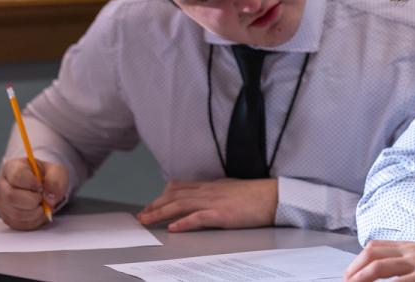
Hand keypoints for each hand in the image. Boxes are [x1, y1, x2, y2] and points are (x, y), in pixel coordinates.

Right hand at [0, 157, 67, 230]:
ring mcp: (1, 202)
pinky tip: (38, 212)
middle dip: (33, 200)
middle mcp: (2, 185)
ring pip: (16, 213)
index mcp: (12, 167)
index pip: (16, 176)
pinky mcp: (6, 216)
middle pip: (11, 197)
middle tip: (43, 197)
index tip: (41, 186)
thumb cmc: (46, 176)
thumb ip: (55, 180)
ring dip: (35, 212)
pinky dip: (34, 221)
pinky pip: (19, 224)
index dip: (31, 183)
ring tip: (43, 205)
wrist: (43, 186)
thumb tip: (49, 197)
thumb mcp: (56, 171)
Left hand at [138, 178, 277, 231]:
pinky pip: (198, 218)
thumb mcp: (231, 189)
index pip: (180, 188)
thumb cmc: (256, 195)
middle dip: (155, 205)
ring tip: (147, 220)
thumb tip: (204, 197)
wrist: (273, 196)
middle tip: (142, 215)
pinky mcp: (222, 214)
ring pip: (181, 205)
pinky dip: (184, 223)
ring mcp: (214, 202)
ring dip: (161, 213)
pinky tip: (173, 228)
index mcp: (211, 186)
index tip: (151, 204)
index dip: (162, 196)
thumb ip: (216, 192)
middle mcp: (209, 191)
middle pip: (175, 196)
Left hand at [344, 240, 414, 281]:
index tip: (349, 275)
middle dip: (354, 270)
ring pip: (379, 266)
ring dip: (361, 278)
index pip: (375, 247)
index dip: (357, 260)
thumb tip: (389, 273)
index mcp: (410, 247)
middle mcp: (410, 252)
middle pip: (372, 254)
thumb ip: (408, 263)